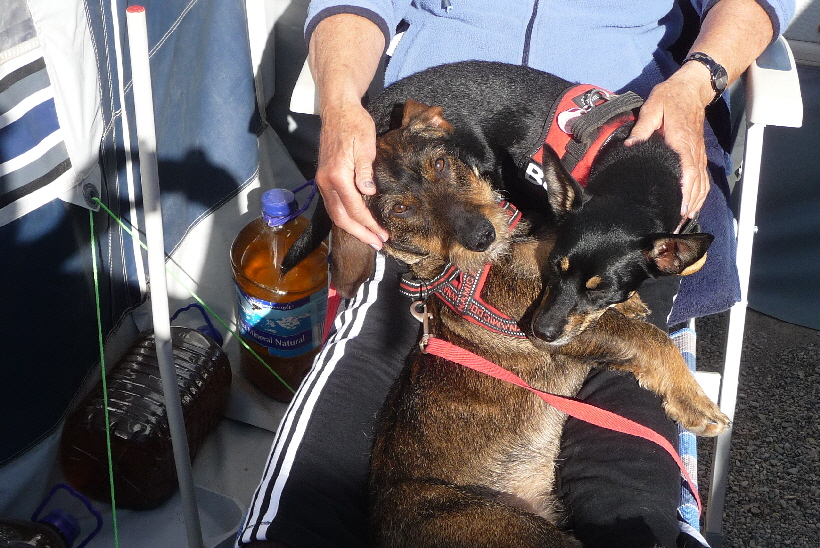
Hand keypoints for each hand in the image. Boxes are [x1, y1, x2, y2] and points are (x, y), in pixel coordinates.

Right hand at [315, 100, 388, 248]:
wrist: (338, 109)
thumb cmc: (355, 124)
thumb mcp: (365, 144)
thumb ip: (365, 170)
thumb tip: (368, 193)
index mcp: (337, 175)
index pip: (355, 208)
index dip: (369, 224)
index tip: (383, 235)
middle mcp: (326, 182)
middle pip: (342, 217)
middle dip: (360, 233)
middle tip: (378, 243)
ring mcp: (323, 181)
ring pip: (336, 213)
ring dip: (353, 228)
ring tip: (370, 237)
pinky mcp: (324, 179)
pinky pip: (334, 205)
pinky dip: (346, 217)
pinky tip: (357, 222)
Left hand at [625, 62, 714, 217]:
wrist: (692, 88)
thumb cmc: (670, 97)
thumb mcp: (653, 107)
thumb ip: (642, 127)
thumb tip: (631, 145)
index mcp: (682, 142)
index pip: (688, 171)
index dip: (686, 191)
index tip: (681, 208)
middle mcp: (694, 151)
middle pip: (696, 183)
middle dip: (689, 205)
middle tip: (677, 224)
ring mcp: (698, 154)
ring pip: (702, 183)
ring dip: (695, 203)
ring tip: (683, 221)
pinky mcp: (698, 154)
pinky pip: (703, 178)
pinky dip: (700, 194)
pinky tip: (692, 207)